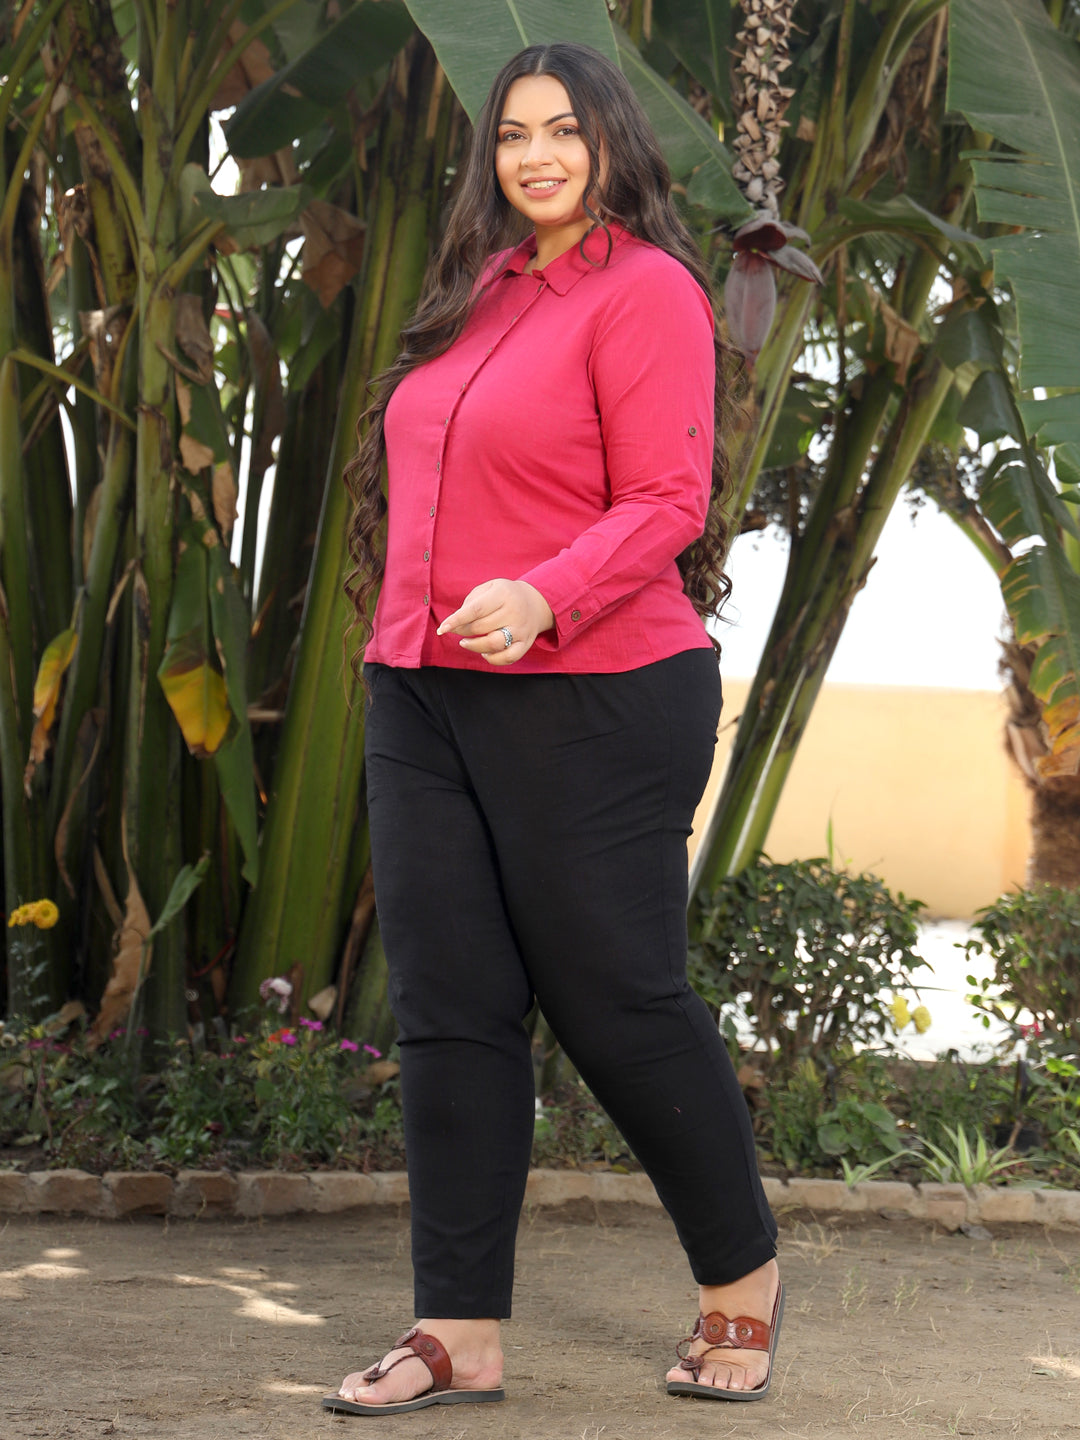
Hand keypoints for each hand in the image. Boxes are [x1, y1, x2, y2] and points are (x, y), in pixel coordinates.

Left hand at [436, 579, 554, 665]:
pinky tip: (484, 652)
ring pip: (493, 644)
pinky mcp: (525, 644)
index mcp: (503, 594)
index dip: (457, 620)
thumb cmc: (504, 595)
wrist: (536, 602)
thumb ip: (471, 602)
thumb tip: (456, 623)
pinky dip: (492, 659)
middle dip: (462, 631)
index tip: (443, 628)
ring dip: (474, 646)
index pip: (476, 609)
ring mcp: (521, 630)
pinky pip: (507, 658)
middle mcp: (514, 612)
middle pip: (481, 627)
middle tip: (456, 630)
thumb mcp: (489, 588)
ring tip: (465, 643)